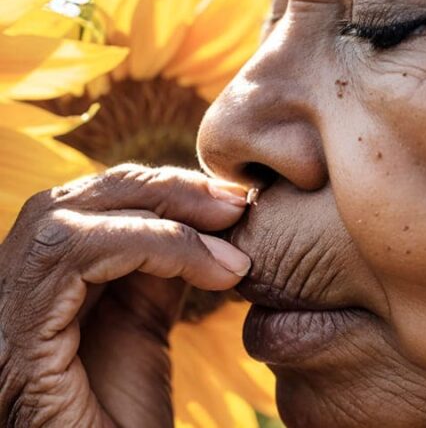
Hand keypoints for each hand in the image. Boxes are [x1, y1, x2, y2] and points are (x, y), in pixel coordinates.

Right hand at [0, 164, 249, 427]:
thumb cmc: (122, 416)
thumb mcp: (144, 321)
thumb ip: (155, 264)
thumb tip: (199, 212)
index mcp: (42, 280)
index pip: (93, 200)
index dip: (162, 188)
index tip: (229, 197)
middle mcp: (9, 286)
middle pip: (80, 198)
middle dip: (167, 189)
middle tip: (235, 202)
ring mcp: (3, 310)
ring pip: (72, 218)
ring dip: (167, 217)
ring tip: (231, 242)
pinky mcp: (14, 339)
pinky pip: (77, 254)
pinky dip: (155, 246)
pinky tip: (213, 270)